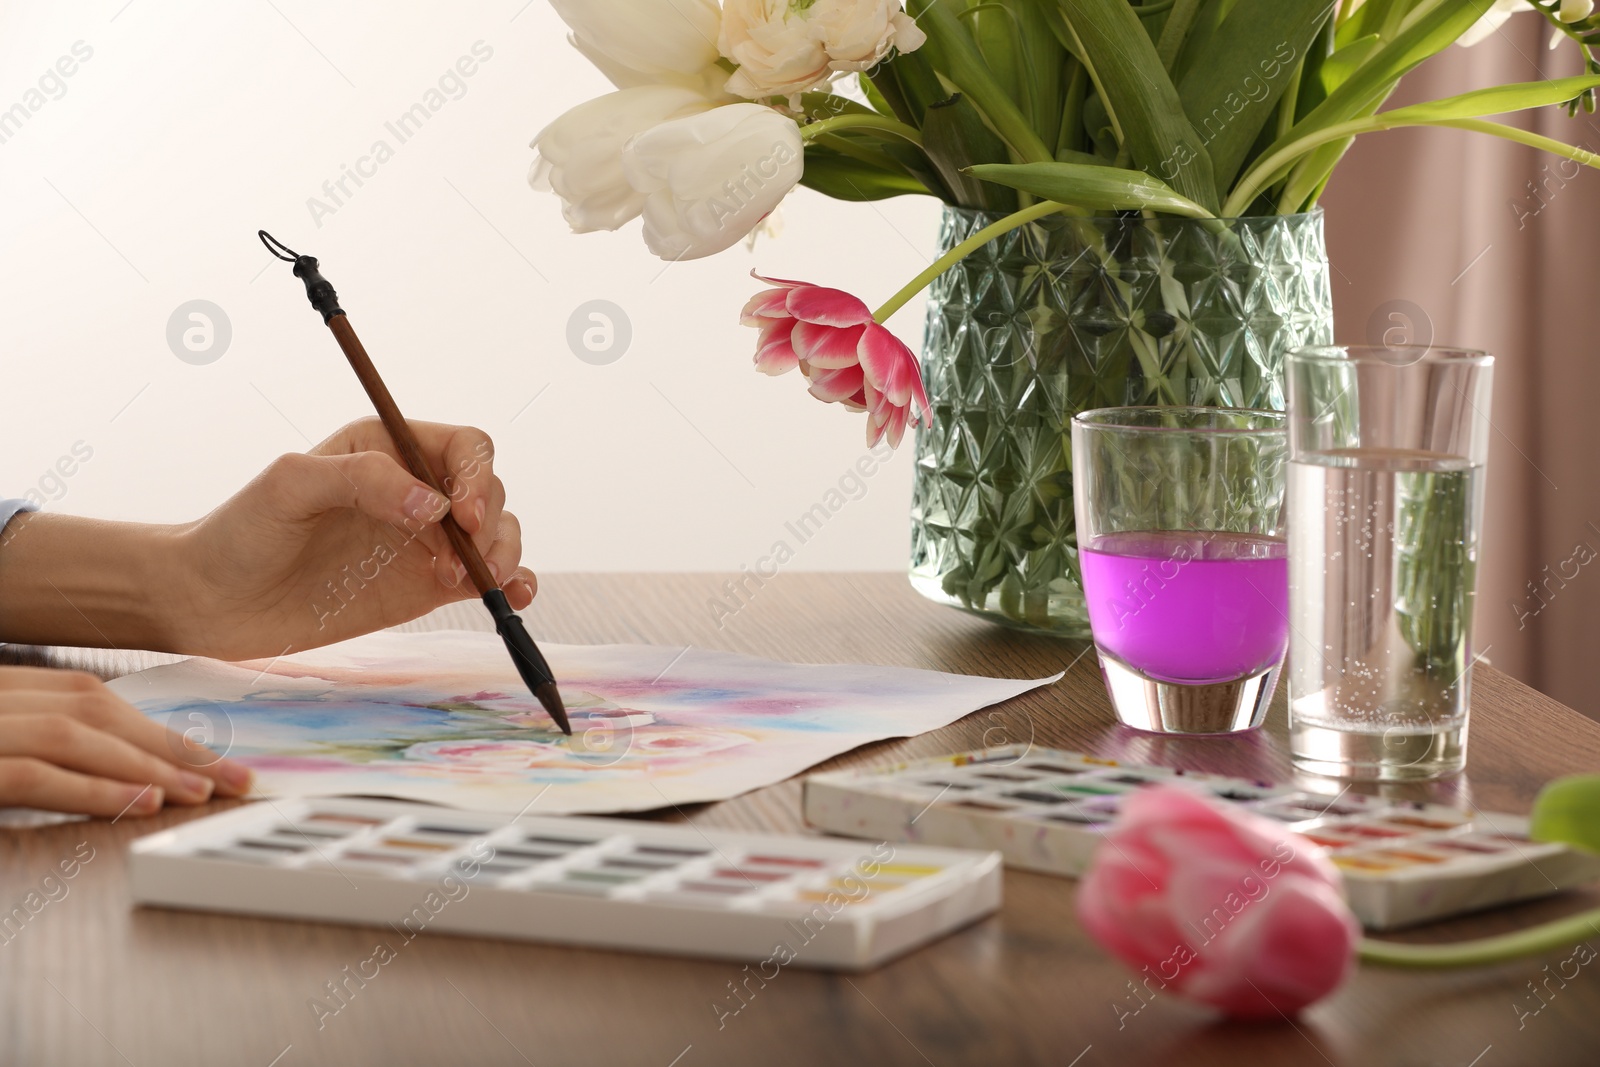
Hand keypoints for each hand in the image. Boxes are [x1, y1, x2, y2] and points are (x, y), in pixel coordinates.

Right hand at [0, 667, 250, 816]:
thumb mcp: (4, 749)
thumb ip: (47, 751)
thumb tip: (131, 770)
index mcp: (2, 691)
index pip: (89, 699)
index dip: (155, 728)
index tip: (211, 760)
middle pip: (93, 710)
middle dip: (169, 746)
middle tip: (233, 779)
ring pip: (71, 737)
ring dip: (144, 765)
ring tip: (199, 792)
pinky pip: (33, 776)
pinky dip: (92, 790)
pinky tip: (141, 805)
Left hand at [170, 418, 535, 659]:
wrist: (215, 602)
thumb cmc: (241, 533)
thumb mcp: (291, 487)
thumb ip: (364, 481)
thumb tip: (434, 506)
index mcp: (387, 449)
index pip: (464, 447)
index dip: (476, 477)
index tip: (460, 516)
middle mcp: (415, 490)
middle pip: (490, 491)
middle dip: (490, 523)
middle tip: (461, 561)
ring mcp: (425, 540)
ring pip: (498, 533)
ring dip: (503, 554)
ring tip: (474, 582)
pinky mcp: (427, 587)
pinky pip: (486, 578)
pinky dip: (512, 584)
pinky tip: (511, 595)